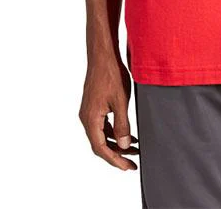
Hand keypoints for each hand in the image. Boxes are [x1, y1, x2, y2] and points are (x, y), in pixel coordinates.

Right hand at [78, 55, 139, 169]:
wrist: (103, 54)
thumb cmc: (110, 74)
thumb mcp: (121, 101)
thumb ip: (122, 125)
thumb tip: (125, 145)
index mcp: (90, 119)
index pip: (101, 148)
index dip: (115, 160)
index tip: (128, 167)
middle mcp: (86, 117)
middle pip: (100, 144)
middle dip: (117, 154)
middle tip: (132, 163)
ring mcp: (89, 111)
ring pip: (101, 135)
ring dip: (116, 143)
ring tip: (134, 149)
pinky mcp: (93, 105)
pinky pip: (102, 125)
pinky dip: (114, 132)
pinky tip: (126, 133)